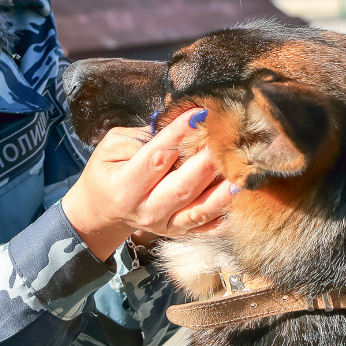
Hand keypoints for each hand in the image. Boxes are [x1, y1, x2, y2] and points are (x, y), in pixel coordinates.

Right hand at [60, 108, 232, 259]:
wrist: (103, 212)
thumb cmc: (107, 173)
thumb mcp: (111, 148)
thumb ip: (142, 137)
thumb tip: (178, 125)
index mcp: (125, 187)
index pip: (156, 158)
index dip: (179, 134)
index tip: (200, 113)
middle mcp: (147, 210)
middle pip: (184, 185)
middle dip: (208, 160)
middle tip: (227, 137)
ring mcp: (166, 225)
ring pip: (201, 208)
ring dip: (224, 188)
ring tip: (242, 167)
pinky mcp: (180, 233)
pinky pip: (209, 226)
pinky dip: (227, 212)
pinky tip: (240, 193)